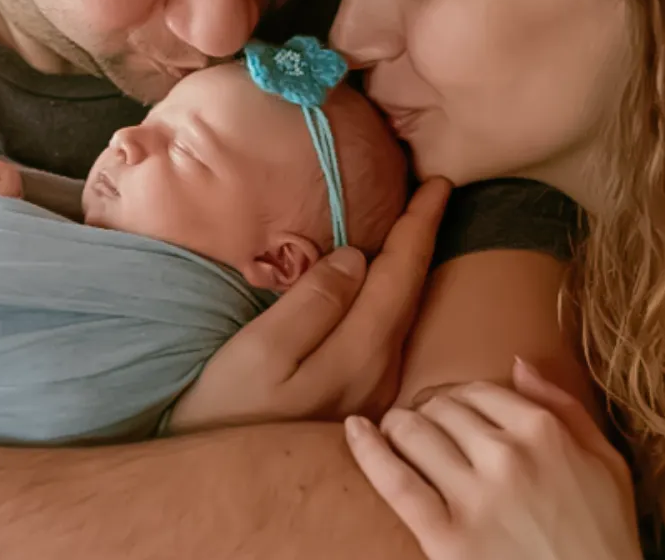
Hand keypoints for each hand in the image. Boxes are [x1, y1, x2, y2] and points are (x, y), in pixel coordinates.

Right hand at [168, 178, 449, 431]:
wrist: (224, 482)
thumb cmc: (227, 408)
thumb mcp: (263, 350)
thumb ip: (315, 302)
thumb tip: (356, 257)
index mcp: (362, 353)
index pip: (403, 274)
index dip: (421, 225)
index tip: (440, 182)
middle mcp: (382, 373)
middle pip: (411, 294)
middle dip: (423, 241)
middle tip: (433, 194)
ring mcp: (375, 392)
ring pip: (403, 317)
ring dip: (410, 270)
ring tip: (414, 230)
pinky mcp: (359, 402)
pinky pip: (388, 336)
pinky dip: (393, 299)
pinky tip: (385, 287)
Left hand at [345, 358, 640, 559]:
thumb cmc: (604, 536)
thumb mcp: (607, 463)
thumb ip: (565, 406)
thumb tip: (519, 363)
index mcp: (545, 431)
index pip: (478, 390)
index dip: (459, 400)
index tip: (451, 414)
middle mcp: (507, 455)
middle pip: (441, 408)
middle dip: (428, 413)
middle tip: (425, 430)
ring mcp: (475, 497)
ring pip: (413, 432)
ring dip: (398, 428)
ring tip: (396, 437)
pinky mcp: (446, 537)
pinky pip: (394, 481)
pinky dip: (368, 450)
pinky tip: (356, 431)